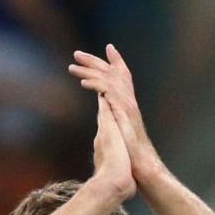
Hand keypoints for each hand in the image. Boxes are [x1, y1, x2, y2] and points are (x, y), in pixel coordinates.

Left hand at [70, 44, 157, 179]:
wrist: (142, 166)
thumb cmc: (131, 155)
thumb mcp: (119, 133)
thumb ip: (112, 121)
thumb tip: (106, 117)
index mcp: (127, 105)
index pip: (122, 77)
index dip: (115, 62)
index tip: (108, 48)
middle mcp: (129, 101)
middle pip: (113, 74)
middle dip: (95, 62)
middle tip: (77, 54)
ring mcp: (127, 106)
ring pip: (108, 80)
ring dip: (89, 71)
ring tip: (73, 67)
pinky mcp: (123, 113)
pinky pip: (108, 93)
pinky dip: (96, 85)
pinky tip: (84, 83)